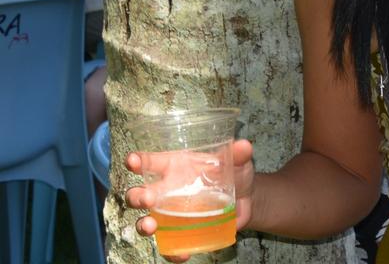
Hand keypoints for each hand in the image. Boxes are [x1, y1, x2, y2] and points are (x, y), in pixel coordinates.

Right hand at [125, 139, 256, 261]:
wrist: (247, 201)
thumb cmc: (234, 174)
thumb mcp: (238, 163)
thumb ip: (239, 155)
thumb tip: (244, 146)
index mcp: (175, 167)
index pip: (151, 162)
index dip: (137, 161)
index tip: (132, 161)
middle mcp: (167, 190)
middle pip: (140, 194)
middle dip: (137, 196)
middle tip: (146, 198)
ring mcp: (171, 213)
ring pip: (146, 221)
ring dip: (143, 225)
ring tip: (150, 226)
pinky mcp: (180, 233)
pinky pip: (169, 246)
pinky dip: (172, 252)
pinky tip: (182, 255)